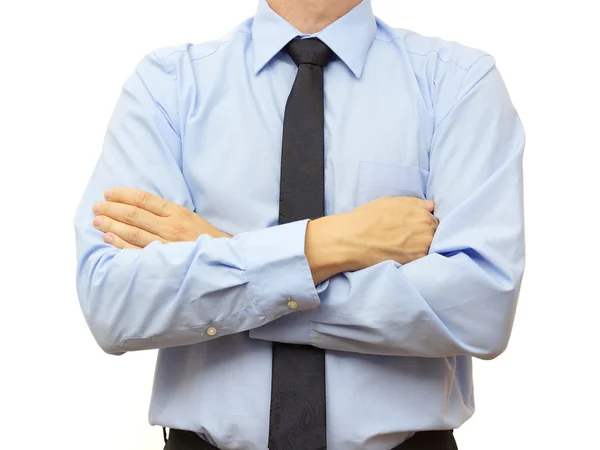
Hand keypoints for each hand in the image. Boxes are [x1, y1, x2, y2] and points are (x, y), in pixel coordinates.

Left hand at [92, 188, 230, 248]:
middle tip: (96, 206)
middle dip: (111, 209)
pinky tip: (108, 237)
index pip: (145, 200)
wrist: (225, 262)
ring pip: (132, 232)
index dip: (124, 195)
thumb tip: (142, 208)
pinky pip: (136, 251)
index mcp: (178, 213)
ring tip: (97, 220)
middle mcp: (170, 227)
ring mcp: (166, 245)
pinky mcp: (163, 261)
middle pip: (134, 214)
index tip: (109, 193)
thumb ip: (170, 213)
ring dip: (111, 225)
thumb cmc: (208, 240)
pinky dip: (120, 244)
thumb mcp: (193, 218)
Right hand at [344, 196, 438, 269]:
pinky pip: (422, 260)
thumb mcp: (390, 201)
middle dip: (424, 235)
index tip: (413, 227)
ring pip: (429, 247)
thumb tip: (431, 206)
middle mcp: (427, 231)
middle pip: (434, 234)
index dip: (423, 223)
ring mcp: (422, 248)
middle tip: (407, 237)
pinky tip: (402, 255)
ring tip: (403, 247)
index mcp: (422, 214)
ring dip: (421, 247)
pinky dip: (415, 258)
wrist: (351, 240)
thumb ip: (414, 203)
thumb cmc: (367, 218)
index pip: (433, 220)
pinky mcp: (414, 262)